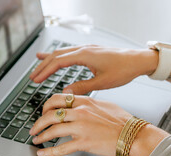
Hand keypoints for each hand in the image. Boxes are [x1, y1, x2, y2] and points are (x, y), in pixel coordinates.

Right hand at [29, 46, 157, 94]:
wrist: (138, 60)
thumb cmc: (123, 70)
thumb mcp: (102, 82)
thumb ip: (82, 87)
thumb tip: (65, 92)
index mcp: (85, 55)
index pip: (58, 62)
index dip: (45, 71)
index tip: (35, 80)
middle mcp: (84, 49)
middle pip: (56, 56)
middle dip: (43, 66)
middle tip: (32, 77)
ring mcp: (87, 48)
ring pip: (62, 52)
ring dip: (49, 60)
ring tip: (37, 66)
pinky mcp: (90, 51)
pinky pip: (70, 52)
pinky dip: (59, 56)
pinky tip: (54, 57)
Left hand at [29, 94, 168, 155]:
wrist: (133, 135)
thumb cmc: (123, 121)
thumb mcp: (104, 105)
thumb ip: (88, 103)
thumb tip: (78, 103)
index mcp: (85, 101)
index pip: (57, 99)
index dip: (46, 106)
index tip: (44, 112)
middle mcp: (80, 112)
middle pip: (50, 113)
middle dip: (38, 121)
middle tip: (34, 128)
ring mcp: (81, 127)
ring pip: (52, 129)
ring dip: (40, 135)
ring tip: (36, 139)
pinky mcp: (84, 142)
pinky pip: (61, 147)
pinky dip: (49, 151)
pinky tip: (42, 153)